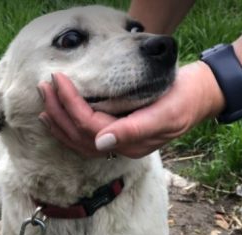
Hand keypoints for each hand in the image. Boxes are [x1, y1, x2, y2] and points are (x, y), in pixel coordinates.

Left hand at [38, 62, 224, 157]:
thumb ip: (134, 130)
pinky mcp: (119, 132)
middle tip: (44, 88)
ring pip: (80, 139)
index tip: (59, 80)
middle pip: (80, 136)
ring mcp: (119, 142)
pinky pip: (88, 135)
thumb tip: (101, 144)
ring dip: (60, 121)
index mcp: (131, 142)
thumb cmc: (184, 100)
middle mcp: (121, 146)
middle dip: (59, 113)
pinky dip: (70, 126)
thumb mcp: (165, 114)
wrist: (196, 97)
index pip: (90, 126)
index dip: (71, 105)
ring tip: (45, 104)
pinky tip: (59, 118)